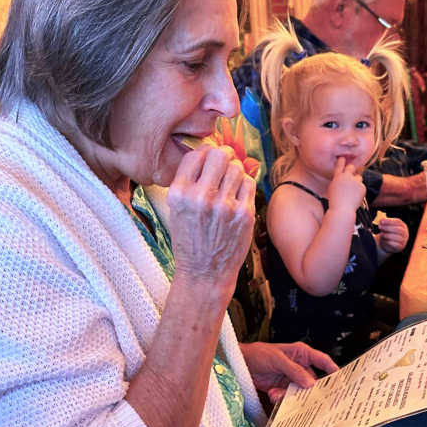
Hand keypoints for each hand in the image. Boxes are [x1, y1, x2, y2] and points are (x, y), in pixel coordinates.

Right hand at [166, 145, 254, 292]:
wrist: (204, 273)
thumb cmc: (190, 240)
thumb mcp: (176, 210)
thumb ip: (189, 182)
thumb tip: (209, 152)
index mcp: (179, 194)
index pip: (195, 155)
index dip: (204, 153)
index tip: (208, 158)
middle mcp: (200, 198)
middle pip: (219, 155)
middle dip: (223, 156)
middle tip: (224, 163)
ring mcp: (224, 206)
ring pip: (237, 167)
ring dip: (235, 171)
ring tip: (229, 183)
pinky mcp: (244, 215)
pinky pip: (249, 183)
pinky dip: (245, 185)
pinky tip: (238, 196)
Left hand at [240, 341, 337, 404]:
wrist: (240, 363)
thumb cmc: (258, 353)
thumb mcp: (277, 359)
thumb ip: (294, 370)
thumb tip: (310, 383)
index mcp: (302, 354)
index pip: (323, 361)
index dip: (334, 371)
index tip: (342, 382)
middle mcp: (299, 367)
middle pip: (313, 381)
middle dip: (312, 391)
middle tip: (314, 401)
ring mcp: (291, 379)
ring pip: (300, 392)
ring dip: (292, 396)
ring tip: (279, 394)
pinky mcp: (281, 388)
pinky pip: (288, 397)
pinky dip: (281, 399)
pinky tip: (272, 394)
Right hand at [327, 157, 366, 214]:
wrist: (342, 210)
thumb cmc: (335, 202)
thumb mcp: (332, 189)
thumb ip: (338, 181)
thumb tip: (343, 176)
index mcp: (337, 177)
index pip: (339, 166)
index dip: (341, 161)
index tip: (342, 158)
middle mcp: (346, 177)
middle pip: (351, 167)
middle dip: (352, 169)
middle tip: (351, 173)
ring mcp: (355, 181)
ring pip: (358, 177)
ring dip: (356, 181)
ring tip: (352, 191)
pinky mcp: (362, 187)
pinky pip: (362, 186)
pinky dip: (360, 190)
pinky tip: (355, 197)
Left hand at [377, 217, 408, 253]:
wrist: (386, 244)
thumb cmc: (387, 233)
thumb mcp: (385, 227)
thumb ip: (384, 224)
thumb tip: (381, 220)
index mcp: (402, 225)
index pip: (398, 222)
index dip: (389, 221)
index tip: (381, 221)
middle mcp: (405, 232)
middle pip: (399, 229)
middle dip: (388, 228)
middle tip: (380, 227)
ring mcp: (404, 240)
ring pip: (398, 237)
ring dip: (388, 235)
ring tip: (381, 234)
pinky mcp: (401, 247)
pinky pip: (396, 245)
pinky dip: (389, 242)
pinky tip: (384, 240)